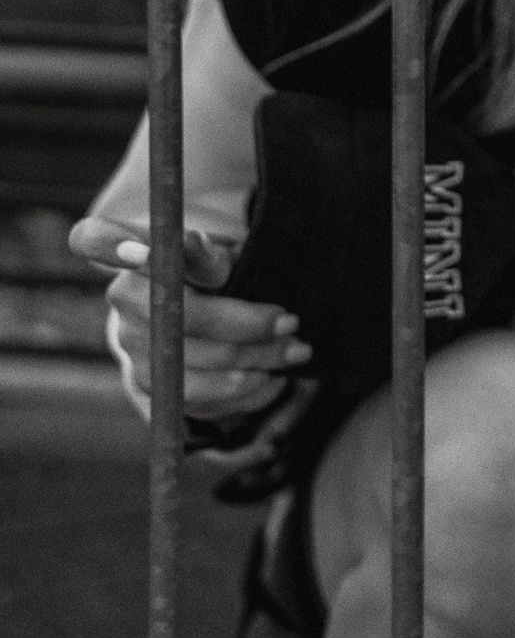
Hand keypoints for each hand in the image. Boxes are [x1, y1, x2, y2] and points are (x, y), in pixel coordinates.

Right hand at [66, 216, 306, 419]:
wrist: (206, 315)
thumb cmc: (218, 273)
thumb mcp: (221, 255)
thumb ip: (207, 254)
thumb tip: (192, 243)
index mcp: (131, 254)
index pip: (96, 238)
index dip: (112, 243)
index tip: (143, 249)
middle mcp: (120, 300)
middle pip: (181, 320)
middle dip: (246, 326)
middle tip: (292, 323)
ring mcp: (130, 347)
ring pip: (194, 365)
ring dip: (254, 362)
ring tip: (295, 351)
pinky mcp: (148, 385)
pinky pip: (197, 399)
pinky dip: (243, 392)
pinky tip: (271, 378)